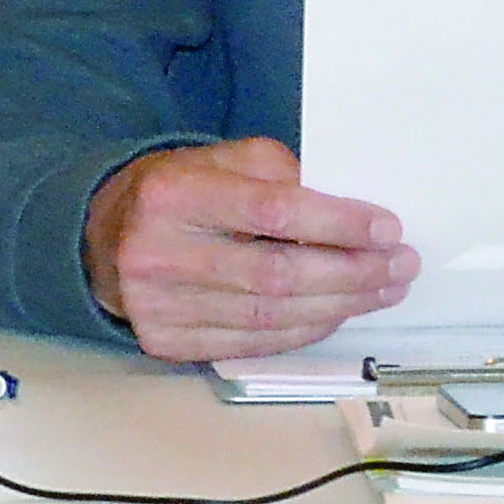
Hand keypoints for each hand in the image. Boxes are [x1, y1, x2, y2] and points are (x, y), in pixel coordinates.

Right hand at [82, 139, 415, 363]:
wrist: (101, 237)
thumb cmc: (183, 190)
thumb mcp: (225, 159)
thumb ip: (284, 175)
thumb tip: (353, 215)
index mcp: (174, 194)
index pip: (272, 212)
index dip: (338, 223)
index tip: (389, 229)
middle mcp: (158, 253)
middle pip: (275, 274)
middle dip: (352, 273)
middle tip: (401, 267)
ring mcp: (155, 306)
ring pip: (267, 317)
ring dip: (337, 306)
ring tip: (383, 291)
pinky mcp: (162, 341)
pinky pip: (249, 343)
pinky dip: (301, 331)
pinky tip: (337, 313)